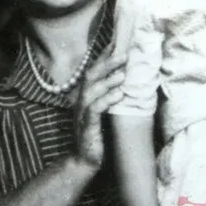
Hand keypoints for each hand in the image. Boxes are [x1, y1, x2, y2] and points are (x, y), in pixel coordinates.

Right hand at [72, 40, 124, 168]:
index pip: (93, 71)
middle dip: (106, 63)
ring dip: (108, 79)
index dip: (103, 57)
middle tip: (123, 53)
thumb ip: (108, 98)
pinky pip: (95, 109)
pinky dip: (107, 99)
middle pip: (91, 76)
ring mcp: (82, 113)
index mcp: (85, 97)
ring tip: (123, 72)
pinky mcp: (87, 126)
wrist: (83, 162)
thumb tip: (124, 82)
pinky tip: (119, 94)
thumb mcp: (102, 114)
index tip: (115, 42)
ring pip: (92, 90)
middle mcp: (81, 102)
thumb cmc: (96, 137)